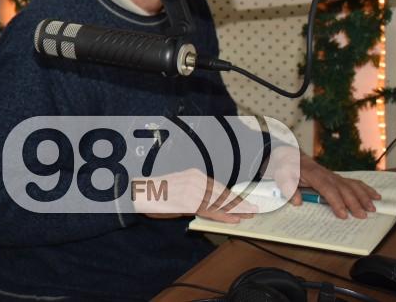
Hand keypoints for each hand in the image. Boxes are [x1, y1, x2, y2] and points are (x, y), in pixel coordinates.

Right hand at [133, 168, 256, 223]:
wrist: (141, 193)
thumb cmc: (159, 193)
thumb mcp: (180, 190)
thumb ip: (196, 194)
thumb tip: (213, 204)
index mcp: (194, 175)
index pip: (219, 187)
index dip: (233, 196)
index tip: (246, 203)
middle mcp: (195, 180)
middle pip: (222, 194)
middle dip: (239, 203)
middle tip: (254, 210)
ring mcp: (192, 190)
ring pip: (219, 202)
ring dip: (235, 210)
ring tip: (248, 216)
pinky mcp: (188, 201)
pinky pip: (210, 210)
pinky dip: (224, 216)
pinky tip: (234, 220)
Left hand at [268, 146, 379, 218]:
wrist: (289, 154)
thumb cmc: (286, 166)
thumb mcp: (282, 175)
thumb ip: (288, 188)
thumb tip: (297, 201)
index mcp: (313, 174)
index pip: (328, 189)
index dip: (337, 202)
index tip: (343, 214)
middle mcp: (326, 174)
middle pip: (343, 188)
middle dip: (354, 202)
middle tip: (362, 216)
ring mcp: (333, 175)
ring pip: (351, 185)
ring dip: (363, 196)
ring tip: (372, 208)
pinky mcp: (336, 177)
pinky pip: (353, 182)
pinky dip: (365, 188)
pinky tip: (375, 196)